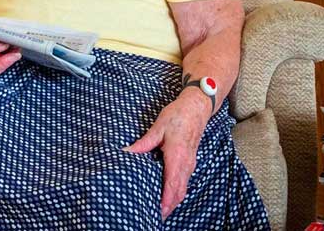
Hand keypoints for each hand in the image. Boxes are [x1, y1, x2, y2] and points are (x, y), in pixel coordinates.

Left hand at [125, 92, 211, 218]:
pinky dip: (178, 191)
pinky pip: (185, 181)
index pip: (172, 183)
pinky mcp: (190, 161)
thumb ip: (143, 143)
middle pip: (179, 191)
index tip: (160, 211)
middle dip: (170, 206)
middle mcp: (186, 163)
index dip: (167, 200)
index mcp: (177, 156)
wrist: (196, 108)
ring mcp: (190, 163)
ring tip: (162, 210)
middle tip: (158, 216)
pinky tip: (169, 194)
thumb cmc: (178, 116)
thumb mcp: (157, 128)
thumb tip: (127, 153)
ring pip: (183, 187)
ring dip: (174, 200)